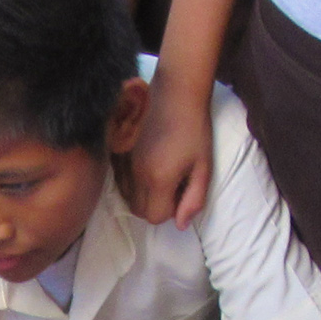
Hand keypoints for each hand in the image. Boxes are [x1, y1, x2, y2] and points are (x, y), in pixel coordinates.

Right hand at [125, 83, 213, 227]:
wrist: (175, 93)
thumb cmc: (195, 130)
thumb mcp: (203, 167)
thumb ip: (194, 199)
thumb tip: (180, 225)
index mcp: (158, 180)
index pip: (155, 217)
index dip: (170, 210)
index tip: (181, 190)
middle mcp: (136, 174)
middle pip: (138, 211)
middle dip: (155, 206)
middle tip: (172, 184)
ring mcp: (123, 162)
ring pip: (126, 197)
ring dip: (142, 195)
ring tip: (159, 174)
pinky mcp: (117, 151)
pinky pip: (119, 180)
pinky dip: (131, 182)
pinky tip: (145, 165)